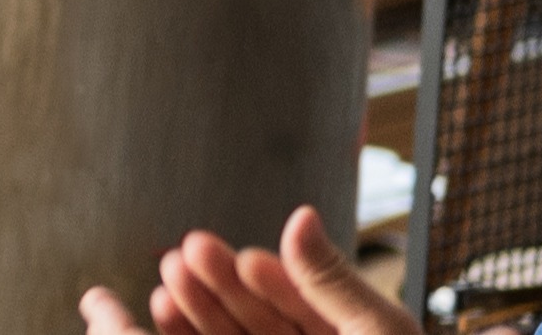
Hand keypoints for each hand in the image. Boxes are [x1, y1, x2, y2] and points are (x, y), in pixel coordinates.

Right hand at [77, 207, 410, 334]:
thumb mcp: (374, 333)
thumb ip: (332, 281)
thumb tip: (300, 217)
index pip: (307, 304)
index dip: (271, 277)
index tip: (239, 254)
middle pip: (262, 320)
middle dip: (222, 284)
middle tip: (188, 250)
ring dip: (199, 309)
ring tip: (169, 274)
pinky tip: (167, 312)